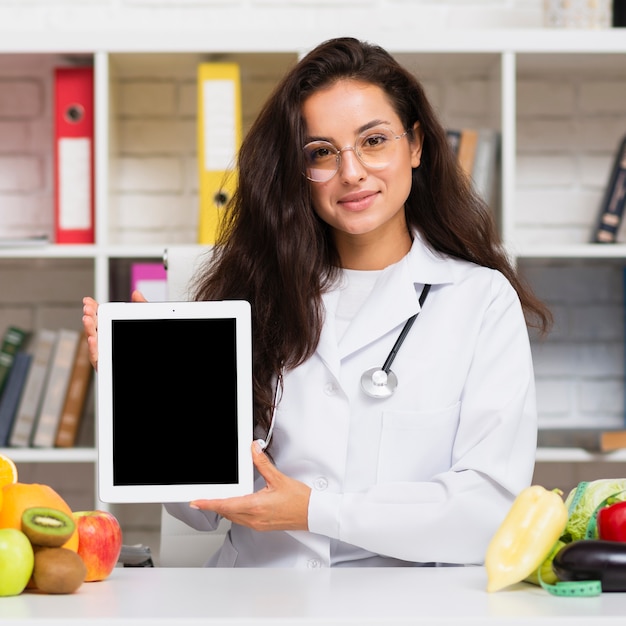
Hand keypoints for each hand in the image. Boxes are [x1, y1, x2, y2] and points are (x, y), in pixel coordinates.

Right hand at [82, 290, 146, 370]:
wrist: (156, 365)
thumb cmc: (146, 342)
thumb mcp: (144, 323)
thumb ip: (140, 308)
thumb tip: (136, 293)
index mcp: (113, 331)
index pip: (100, 318)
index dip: (93, 309)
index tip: (88, 300)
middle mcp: (106, 343)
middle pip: (95, 328)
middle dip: (90, 317)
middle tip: (87, 308)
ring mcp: (105, 355)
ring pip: (94, 343)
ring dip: (89, 330)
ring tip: (87, 319)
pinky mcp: (106, 367)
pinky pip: (98, 359)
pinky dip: (94, 348)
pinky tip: (93, 339)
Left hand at [190, 441, 310, 531]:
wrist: (313, 514)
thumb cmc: (300, 500)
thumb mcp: (279, 478)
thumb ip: (262, 463)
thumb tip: (254, 449)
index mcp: (256, 505)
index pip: (226, 505)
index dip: (209, 503)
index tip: (196, 501)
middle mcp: (255, 518)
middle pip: (226, 512)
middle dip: (214, 504)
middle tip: (203, 497)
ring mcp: (258, 524)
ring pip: (233, 517)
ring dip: (225, 508)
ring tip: (217, 499)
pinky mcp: (262, 526)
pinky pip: (242, 520)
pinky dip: (235, 512)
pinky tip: (237, 504)